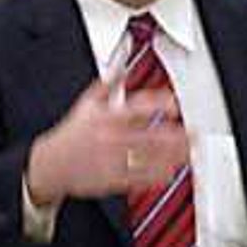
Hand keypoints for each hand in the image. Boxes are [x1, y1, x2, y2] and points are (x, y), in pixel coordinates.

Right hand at [26, 75, 185, 202]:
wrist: (50, 164)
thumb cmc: (72, 134)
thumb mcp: (85, 105)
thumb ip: (106, 85)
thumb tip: (120, 66)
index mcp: (105, 118)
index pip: (135, 107)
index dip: (157, 104)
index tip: (174, 104)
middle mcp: (111, 139)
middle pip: (151, 136)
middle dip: (177, 136)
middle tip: (196, 134)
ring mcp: (113, 160)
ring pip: (150, 158)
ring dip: (173, 156)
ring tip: (190, 152)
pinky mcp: (113, 180)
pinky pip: (141, 178)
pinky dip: (159, 175)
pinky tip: (172, 171)